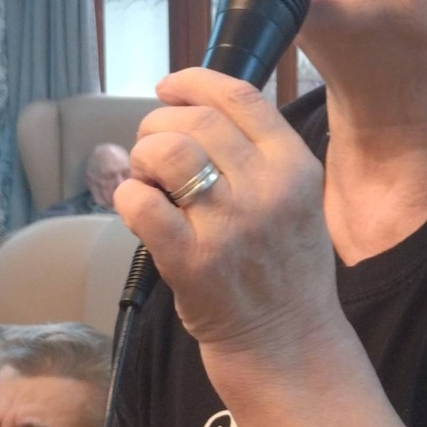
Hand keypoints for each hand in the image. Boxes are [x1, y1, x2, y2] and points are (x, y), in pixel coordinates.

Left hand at [115, 69, 340, 367]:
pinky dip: (128, 197)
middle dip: (159, 125)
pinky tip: (137, 210)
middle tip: (151, 152)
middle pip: (197, 121)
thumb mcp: (298, 201)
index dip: (194, 82)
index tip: (168, 88)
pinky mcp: (192, 261)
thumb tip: (190, 112)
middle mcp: (267, 190)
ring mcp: (229, 225)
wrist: (287, 344)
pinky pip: (141, 203)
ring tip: (147, 180)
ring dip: (144, 156)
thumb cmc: (285, 271)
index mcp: (296, 167)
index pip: (241, 97)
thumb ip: (259, 156)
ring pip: (167, 152)